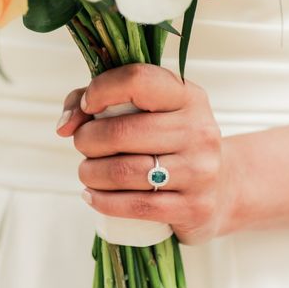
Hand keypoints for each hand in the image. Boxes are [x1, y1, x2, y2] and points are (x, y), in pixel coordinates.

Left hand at [57, 64, 231, 244]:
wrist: (223, 188)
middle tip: (84, 146)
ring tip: (88, 172)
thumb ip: (97, 101)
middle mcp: (199, 130)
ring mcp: (200, 171)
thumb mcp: (148, 112)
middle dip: (87, 140)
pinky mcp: (194, 206)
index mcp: (188, 97)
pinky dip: (102, 201)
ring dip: (90, 173)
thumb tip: (65, 125)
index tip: (87, 107)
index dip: (101, 91)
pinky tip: (93, 196)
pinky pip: (135, 206)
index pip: (138, 81)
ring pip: (123, 171)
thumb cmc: (171, 143)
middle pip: (121, 132)